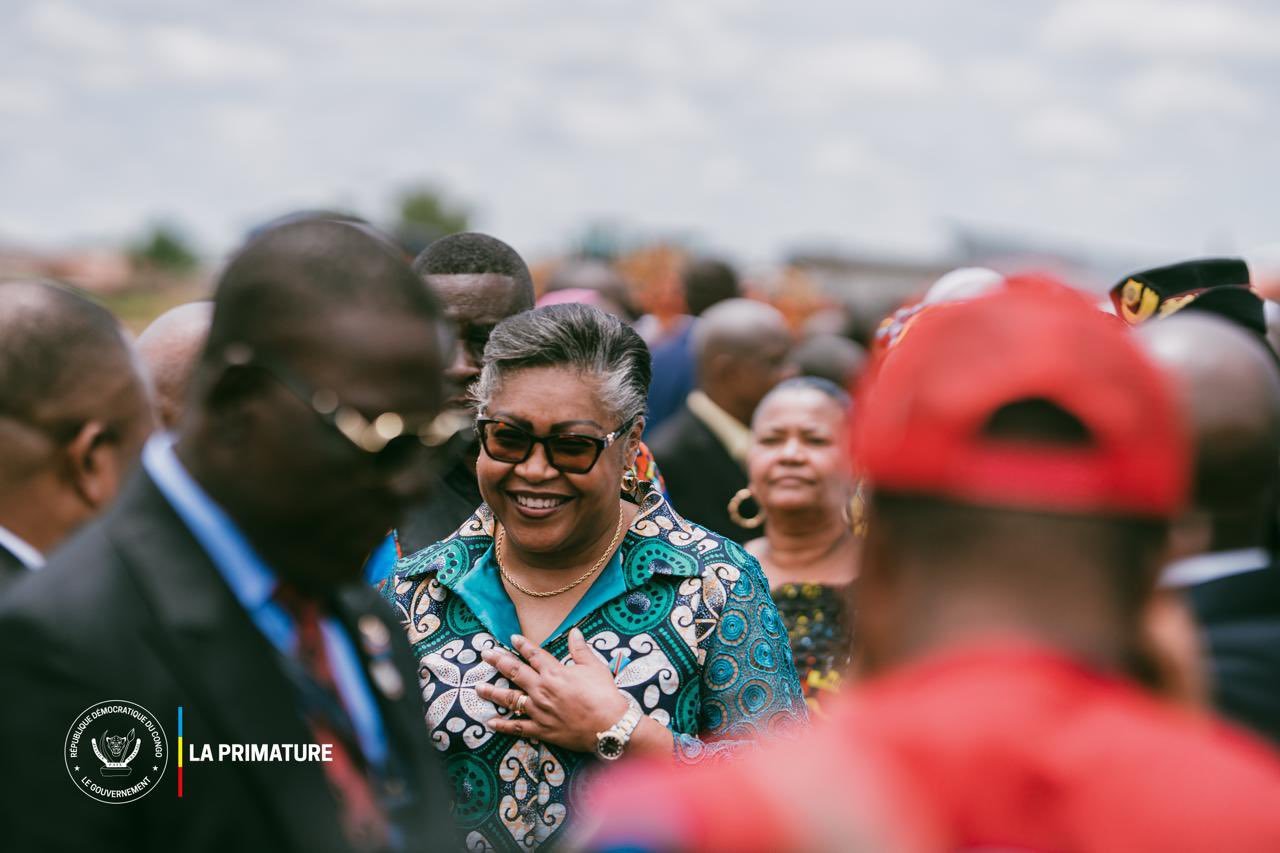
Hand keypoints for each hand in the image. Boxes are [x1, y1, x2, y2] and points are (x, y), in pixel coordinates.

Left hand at [476, 628, 629, 752]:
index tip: (511, 638)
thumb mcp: (594, 667)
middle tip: (485, 654)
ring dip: (493, 693)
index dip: (522, 644)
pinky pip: (518, 727)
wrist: (609, 726)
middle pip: (515, 672)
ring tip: (478, 687)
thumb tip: (574, 631)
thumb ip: (580, 649)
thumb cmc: (604, 695)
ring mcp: (539, 710)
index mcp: (554, 672)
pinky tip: (490, 723)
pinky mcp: (541, 730)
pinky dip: (503, 726)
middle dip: (498, 661)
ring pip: (510, 699)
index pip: (534, 654)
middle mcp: (542, 689)